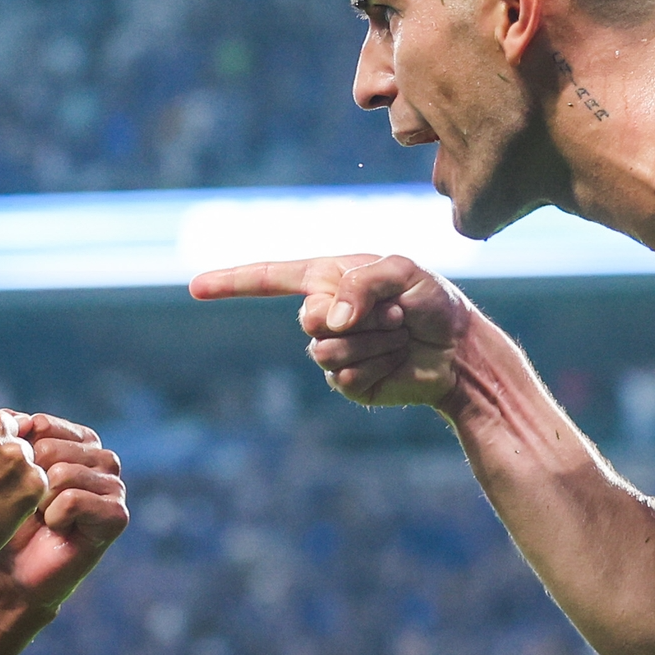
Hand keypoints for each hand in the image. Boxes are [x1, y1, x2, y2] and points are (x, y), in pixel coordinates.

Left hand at [0, 413, 127, 608]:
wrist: (15, 572)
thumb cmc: (9, 519)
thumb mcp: (5, 469)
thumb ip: (13, 435)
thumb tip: (21, 418)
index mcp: (81, 440)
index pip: (43, 425)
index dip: (18, 455)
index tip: (16, 481)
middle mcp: (104, 459)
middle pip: (51, 449)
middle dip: (30, 481)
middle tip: (32, 506)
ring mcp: (115, 486)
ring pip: (62, 474)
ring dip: (41, 501)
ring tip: (43, 517)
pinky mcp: (117, 515)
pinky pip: (73, 500)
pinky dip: (54, 517)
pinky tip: (56, 528)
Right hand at [191, 253, 473, 407]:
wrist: (459, 351)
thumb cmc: (434, 303)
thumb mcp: (403, 272)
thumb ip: (361, 284)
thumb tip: (327, 319)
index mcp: (330, 277)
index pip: (271, 278)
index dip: (231, 281)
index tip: (195, 286)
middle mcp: (326, 313)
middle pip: (307, 318)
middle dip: (356, 314)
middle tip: (395, 313)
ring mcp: (333, 350)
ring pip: (327, 349)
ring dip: (374, 340)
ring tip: (400, 335)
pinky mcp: (348, 382)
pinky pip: (344, 374)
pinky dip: (378, 363)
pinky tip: (398, 360)